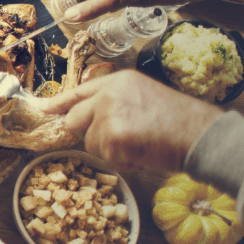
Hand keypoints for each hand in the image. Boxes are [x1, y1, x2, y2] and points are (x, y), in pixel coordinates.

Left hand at [39, 71, 221, 170]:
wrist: (201, 135)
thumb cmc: (179, 120)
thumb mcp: (143, 97)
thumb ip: (114, 103)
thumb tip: (89, 118)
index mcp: (117, 81)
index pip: (78, 92)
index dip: (58, 103)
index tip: (42, 108)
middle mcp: (108, 94)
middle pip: (74, 120)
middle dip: (89, 134)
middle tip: (117, 139)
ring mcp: (108, 115)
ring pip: (90, 143)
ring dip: (111, 151)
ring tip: (139, 144)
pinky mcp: (112, 138)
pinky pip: (106, 158)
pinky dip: (123, 162)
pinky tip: (142, 153)